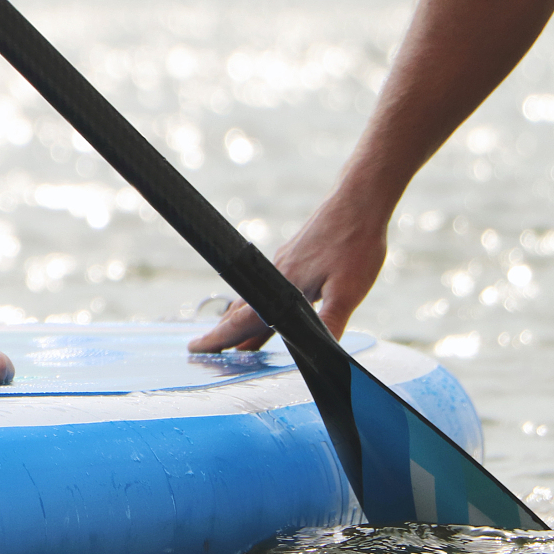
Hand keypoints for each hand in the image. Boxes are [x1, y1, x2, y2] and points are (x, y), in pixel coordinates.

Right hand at [187, 195, 388, 351]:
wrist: (358, 201)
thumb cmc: (354, 243)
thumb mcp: (348, 290)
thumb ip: (331, 321)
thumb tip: (322, 353)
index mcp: (282, 288)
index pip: (241, 321)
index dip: (218, 338)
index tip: (195, 347)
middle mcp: (275, 274)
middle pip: (240, 311)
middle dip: (222, 332)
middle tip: (205, 347)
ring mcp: (282, 263)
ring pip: (253, 298)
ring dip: (240, 319)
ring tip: (237, 338)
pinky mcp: (293, 254)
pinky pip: (266, 285)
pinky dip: (257, 302)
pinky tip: (268, 305)